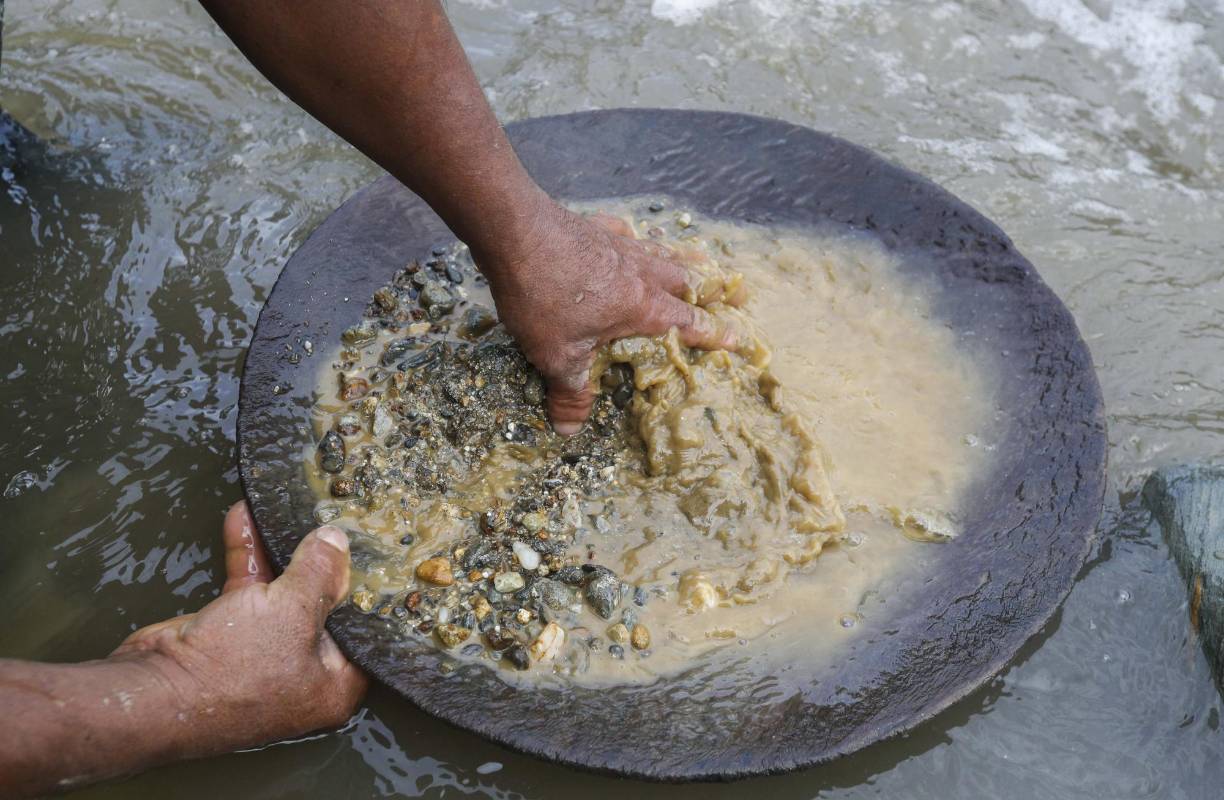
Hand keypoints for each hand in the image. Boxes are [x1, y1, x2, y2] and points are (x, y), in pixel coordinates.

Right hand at [111, 502, 366, 757]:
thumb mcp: (293, 610)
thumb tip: (338, 541)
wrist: (150, 692)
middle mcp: (304, 671)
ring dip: (276, 550)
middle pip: (323, 604)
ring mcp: (266, 653)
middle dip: (319, 559)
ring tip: (282, 507)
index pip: (363, 630)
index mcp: (334, 682)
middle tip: (328, 520)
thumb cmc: (237, 665)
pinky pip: (249, 590)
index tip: (368, 546)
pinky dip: (246, 557)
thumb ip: (320, 573)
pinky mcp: (231, 635)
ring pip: (281, 591)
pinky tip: (243, 518)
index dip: (366, 588)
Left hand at [475, 200, 739, 433]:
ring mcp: (621, 245)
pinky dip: (636, 238)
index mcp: (642, 307)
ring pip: (664, 253)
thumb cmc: (541, 297)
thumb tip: (569, 431)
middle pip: (687, 281)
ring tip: (699, 260)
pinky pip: (627, 233)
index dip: (714, 333)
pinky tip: (630, 237)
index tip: (738, 338)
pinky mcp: (596, 227)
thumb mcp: (555, 355)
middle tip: (734, 294)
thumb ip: (569, 393)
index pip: (689, 323)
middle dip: (712, 291)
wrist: (514, 232)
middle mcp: (641, 273)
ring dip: (684, 261)